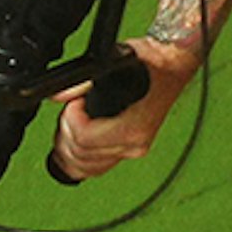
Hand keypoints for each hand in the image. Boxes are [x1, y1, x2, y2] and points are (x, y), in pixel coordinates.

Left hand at [51, 38, 201, 179]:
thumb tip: (58, 95)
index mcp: (132, 127)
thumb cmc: (151, 62)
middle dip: (66, 131)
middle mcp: (133, 144)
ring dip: (69, 147)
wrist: (172, 67)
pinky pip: (96, 169)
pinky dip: (79, 160)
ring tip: (72, 123)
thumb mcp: (113, 63)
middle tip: (71, 110)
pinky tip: (74, 145)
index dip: (70, 120)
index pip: (85, 139)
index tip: (74, 103)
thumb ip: (81, 81)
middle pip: (81, 155)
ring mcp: (131, 149)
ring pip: (85, 168)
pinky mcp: (128, 149)